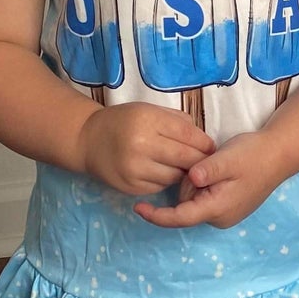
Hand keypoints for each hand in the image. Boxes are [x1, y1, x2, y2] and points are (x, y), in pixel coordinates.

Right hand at [78, 104, 213, 196]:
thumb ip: (178, 121)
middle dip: (200, 161)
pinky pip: (161, 187)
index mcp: (148, 120)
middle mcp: (141, 145)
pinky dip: (166, 181)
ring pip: (176, 176)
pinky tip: (162, 171)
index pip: (189, 136)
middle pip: (186, 158)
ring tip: (180, 165)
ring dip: (183, 172)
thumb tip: (205, 140)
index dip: (205, 143)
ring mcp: (135, 169)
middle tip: (205, 161)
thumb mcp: (149, 110)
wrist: (88, 141)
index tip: (210, 147)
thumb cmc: (124, 122)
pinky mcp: (131, 187)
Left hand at [135, 131, 285, 229]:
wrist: (279, 154)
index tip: (137, 207)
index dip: (156, 215)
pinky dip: (204, 185)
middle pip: (186, 205)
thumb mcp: (229, 158)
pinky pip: (204, 198)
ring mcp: (224, 214)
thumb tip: (192, 177)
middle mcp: (219, 217)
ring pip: (194, 200)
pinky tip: (218, 170)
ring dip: (196, 183)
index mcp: (217, 209)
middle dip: (187, 184)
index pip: (180, 218)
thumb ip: (208, 169)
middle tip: (205, 164)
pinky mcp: (227, 206)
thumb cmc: (254, 155)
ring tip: (215, 165)